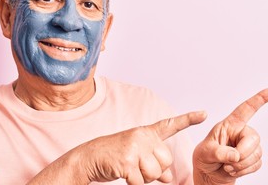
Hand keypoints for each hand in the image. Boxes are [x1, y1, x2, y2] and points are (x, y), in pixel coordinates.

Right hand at [78, 111, 205, 183]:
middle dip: (155, 170)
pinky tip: (122, 173)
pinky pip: (140, 182)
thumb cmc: (114, 155)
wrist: (89, 157)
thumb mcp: (136, 155)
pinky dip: (132, 183)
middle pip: (166, 161)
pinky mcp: (127, 161)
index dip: (188, 119)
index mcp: (145, 133)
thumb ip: (154, 162)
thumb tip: (169, 178)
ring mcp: (134, 148)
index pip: (170, 125)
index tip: (204, 114)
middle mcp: (142, 137)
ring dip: (142, 178)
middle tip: (137, 165)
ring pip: (155, 173)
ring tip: (128, 167)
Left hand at [193, 89, 267, 184]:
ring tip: (226, 166)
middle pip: (254, 139)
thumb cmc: (204, 158)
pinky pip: (257, 165)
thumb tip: (236, 155)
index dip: (258, 100)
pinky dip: (244, 171)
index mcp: (228, 125)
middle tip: (229, 161)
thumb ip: (218, 152)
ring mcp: (247, 146)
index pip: (245, 110)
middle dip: (242, 153)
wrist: (208, 174)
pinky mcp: (252, 159)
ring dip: (241, 165)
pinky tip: (231, 170)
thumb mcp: (205, 153)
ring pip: (256, 154)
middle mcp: (240, 133)